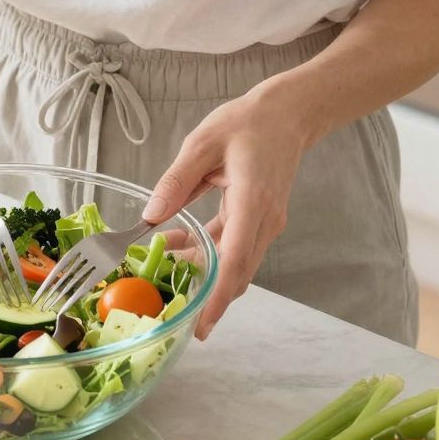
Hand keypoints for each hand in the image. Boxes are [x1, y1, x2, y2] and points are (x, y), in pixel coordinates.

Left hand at [141, 85, 304, 339]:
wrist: (288, 114)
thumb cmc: (247, 123)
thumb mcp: (202, 143)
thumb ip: (175, 181)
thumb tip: (150, 216)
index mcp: (253, 202)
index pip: (235, 262)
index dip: (217, 298)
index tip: (201, 324)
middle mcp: (265, 221)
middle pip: (236, 273)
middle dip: (204, 294)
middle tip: (168, 306)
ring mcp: (266, 223)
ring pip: (234, 264)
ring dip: (201, 270)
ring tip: (161, 262)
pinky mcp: (261, 220)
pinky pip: (235, 247)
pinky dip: (209, 253)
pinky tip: (178, 241)